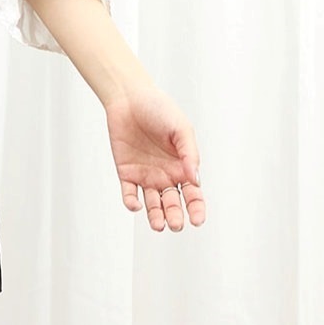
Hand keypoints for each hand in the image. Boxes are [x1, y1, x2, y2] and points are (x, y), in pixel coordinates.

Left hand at [104, 83, 205, 230]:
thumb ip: (189, 153)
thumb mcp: (181, 129)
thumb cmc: (159, 109)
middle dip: (175, 216)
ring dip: (155, 216)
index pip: (193, 194)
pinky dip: (132, 202)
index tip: (197, 220)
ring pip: (152, 204)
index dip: (196, 209)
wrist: (130, 99)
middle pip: (172, 203)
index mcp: (183, 166)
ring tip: (159, 225)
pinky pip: (129, 193)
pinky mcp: (126, 173)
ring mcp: (146, 176)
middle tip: (176, 224)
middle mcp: (166, 175)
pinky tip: (136, 205)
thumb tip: (195, 179)